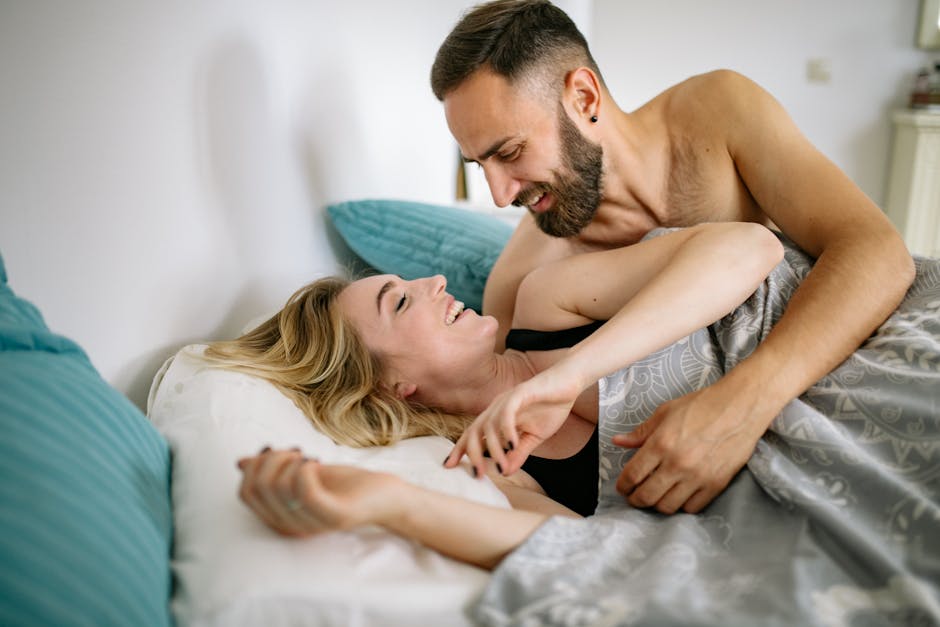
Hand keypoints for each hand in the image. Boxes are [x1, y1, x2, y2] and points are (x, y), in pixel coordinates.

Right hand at [237, 447, 401, 535]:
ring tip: (310, 457)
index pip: (247, 493)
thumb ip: (274, 470)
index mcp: (280, 518)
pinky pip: (305, 492)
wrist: (385, 496)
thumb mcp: (303, 473)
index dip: (255, 466)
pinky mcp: (334, 517)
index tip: (277, 451)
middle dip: (271, 460)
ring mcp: (312, 524)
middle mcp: (291, 526)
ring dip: (290, 461)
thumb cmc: (344, 485)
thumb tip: (242, 462)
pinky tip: (316, 462)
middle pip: (258, 489)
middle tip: (297, 452)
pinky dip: (305, 469)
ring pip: (278, 488)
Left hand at [445, 368, 582, 477]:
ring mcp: (506, 400)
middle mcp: (496, 408)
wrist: (569, 383)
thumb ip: (518, 454)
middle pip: (474, 432)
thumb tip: (505, 472)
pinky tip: (513, 444)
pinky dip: (507, 430)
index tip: (449, 467)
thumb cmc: (550, 408)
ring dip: (493, 449)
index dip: (459, 450)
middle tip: (478, 475)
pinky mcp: (520, 393)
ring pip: (489, 426)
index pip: (472, 434)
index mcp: (496, 417)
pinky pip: (506, 413)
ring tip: (501, 466)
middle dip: (472, 455)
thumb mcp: (533, 438)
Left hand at [613, 385, 766, 513]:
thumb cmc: (702, 405)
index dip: (623, 485)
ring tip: (656, 496)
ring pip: (668, 507)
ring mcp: (698, 477)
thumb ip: (641, 432)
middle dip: (635, 499)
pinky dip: (682, 505)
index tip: (622, 487)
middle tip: (634, 496)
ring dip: (657, 504)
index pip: (632, 475)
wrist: (740, 407)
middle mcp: (677, 464)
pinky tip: (679, 495)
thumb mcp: (665, 412)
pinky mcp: (716, 484)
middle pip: (647, 496)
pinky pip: (693, 508)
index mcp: (661, 444)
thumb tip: (618, 442)